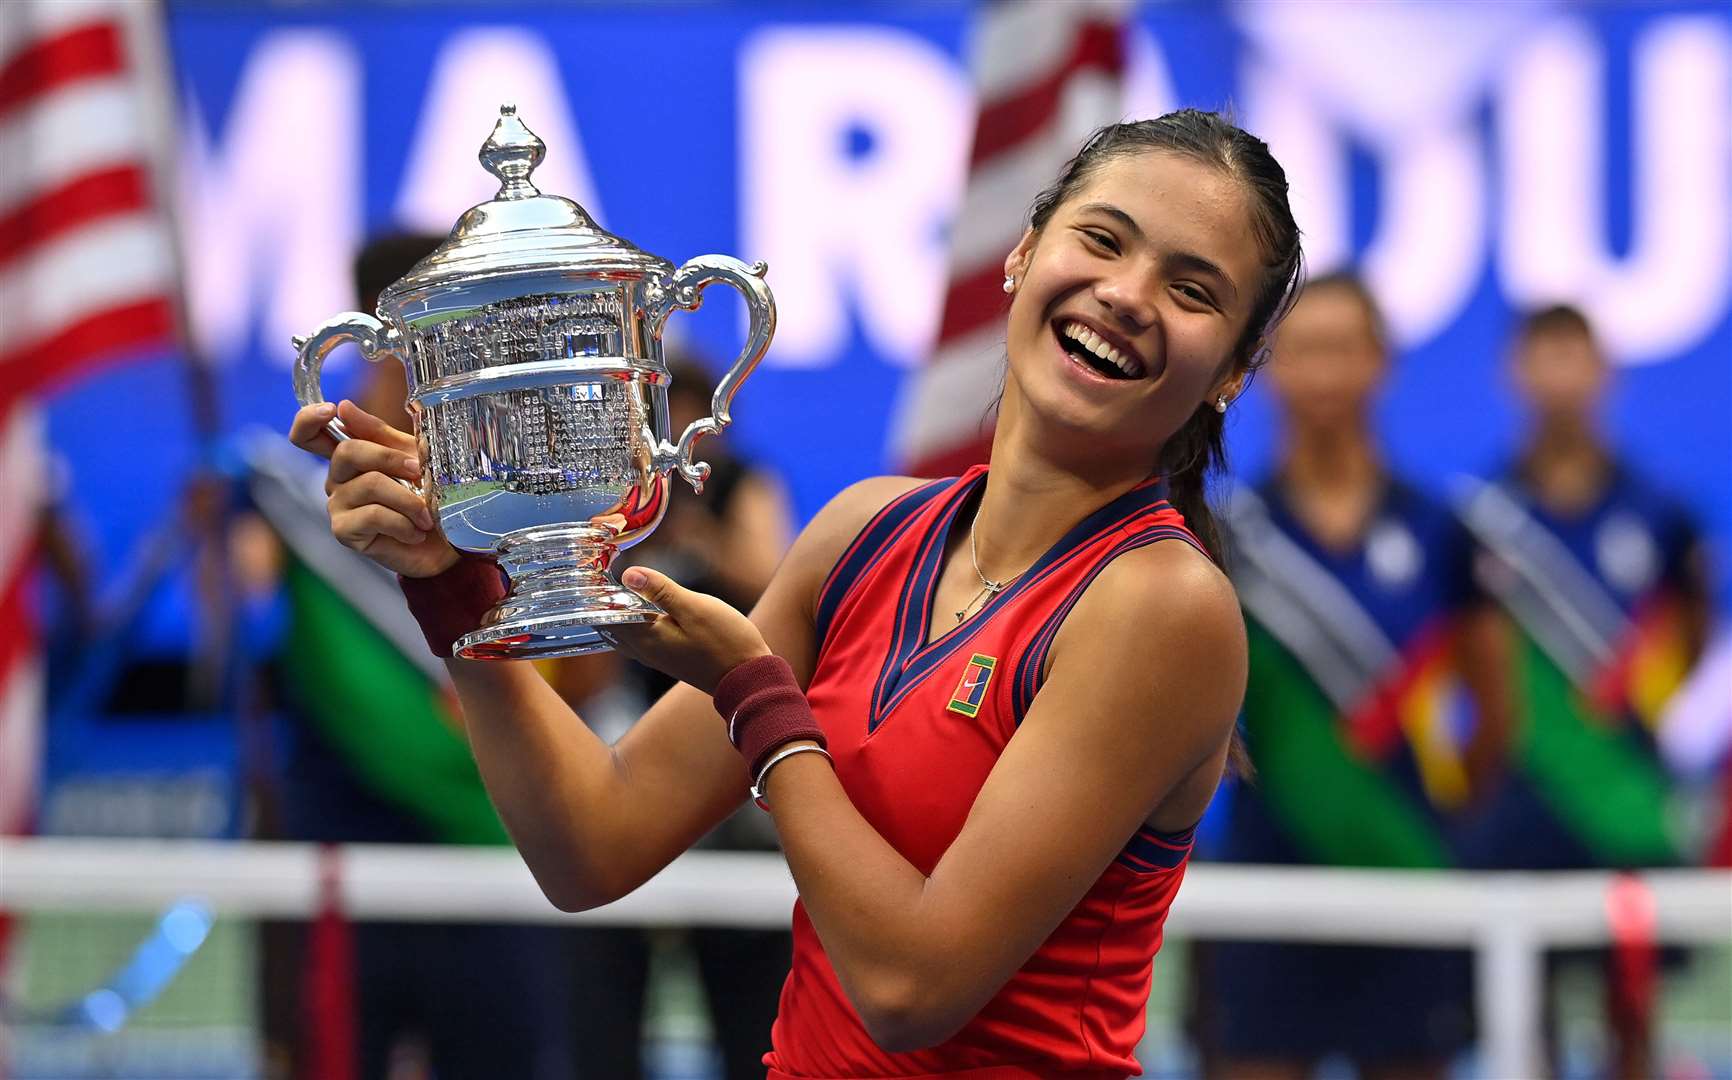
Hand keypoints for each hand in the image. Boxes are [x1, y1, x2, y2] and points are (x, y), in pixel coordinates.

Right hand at [287, 400, 459, 578]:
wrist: (445, 544)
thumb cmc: (428, 497)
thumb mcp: (410, 456)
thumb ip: (380, 433)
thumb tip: (344, 407)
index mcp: (349, 457)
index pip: (308, 434)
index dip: (308, 419)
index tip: (331, 410)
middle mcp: (336, 479)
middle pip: (347, 452)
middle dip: (390, 458)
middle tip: (420, 472)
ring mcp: (338, 505)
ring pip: (369, 485)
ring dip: (409, 500)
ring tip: (427, 515)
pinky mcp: (344, 531)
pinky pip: (374, 515)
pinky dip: (403, 523)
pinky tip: (415, 532)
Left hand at [604, 566, 770, 694]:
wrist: (747, 677)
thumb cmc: (726, 642)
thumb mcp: (695, 608)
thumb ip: (661, 591)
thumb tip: (628, 574)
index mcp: (646, 638)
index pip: (605, 615)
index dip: (595, 593)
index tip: (591, 570)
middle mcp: (645, 651)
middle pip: (609, 625)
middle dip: (601, 602)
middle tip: (597, 574)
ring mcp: (657, 656)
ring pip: (623, 633)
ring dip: (616, 613)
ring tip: (614, 588)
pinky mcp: (669, 657)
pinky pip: (638, 638)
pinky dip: (631, 622)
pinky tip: (640, 609)